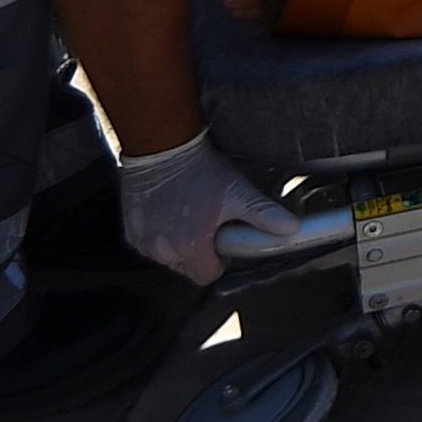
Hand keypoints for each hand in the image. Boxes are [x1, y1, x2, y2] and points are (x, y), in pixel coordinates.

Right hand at [112, 129, 298, 284]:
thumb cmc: (198, 169)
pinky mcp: (130, 231)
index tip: (221, 240)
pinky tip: (168, 209)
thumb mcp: (238, 191)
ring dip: (178, 242)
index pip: (208, 276)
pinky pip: (148, 243)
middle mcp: (162, 250)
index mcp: (190, 247)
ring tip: (188, 211)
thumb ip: (264, 215)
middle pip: (188, 267)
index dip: (219, 260)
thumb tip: (291, 228)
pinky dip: (158, 233)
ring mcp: (143, 241)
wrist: (161, 146)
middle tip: (205, 220)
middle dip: (199, 250)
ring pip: (168, 257)